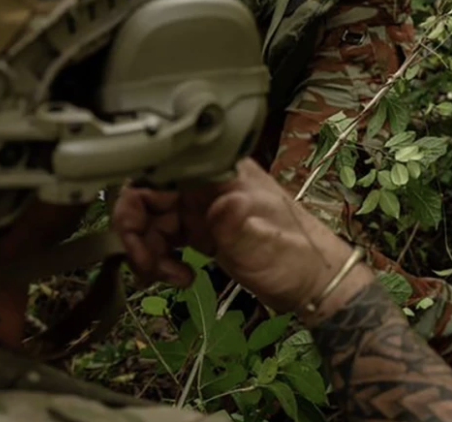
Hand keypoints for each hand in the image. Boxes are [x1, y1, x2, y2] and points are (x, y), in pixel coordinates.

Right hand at [112, 159, 370, 319]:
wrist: (314, 282)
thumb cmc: (296, 259)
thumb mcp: (265, 246)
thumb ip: (237, 226)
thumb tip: (221, 202)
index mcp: (223, 175)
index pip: (161, 169)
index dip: (137, 197)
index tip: (137, 231)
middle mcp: (208, 186)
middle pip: (147, 195)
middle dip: (137, 233)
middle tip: (147, 267)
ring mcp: (204, 207)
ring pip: (152, 219)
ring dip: (148, 251)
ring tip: (170, 278)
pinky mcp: (203, 230)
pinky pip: (165, 237)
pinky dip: (160, 258)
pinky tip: (179, 277)